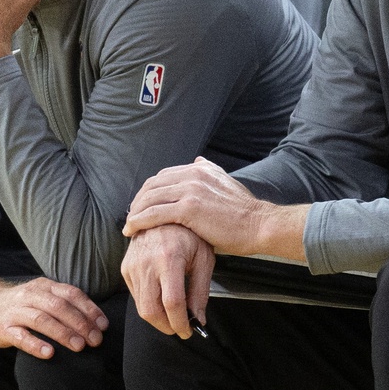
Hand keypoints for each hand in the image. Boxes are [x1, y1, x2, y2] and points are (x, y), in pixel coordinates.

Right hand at [0, 274, 106, 358]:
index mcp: (44, 286)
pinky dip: (35, 344)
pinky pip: (20, 336)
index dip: (89, 309)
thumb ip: (64, 304)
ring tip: (79, 346)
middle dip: (80, 323)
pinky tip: (49, 353)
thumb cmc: (22, 306)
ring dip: (62, 332)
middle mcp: (30, 296)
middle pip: (58, 306)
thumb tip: (97, 322)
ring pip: (41, 319)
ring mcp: (15, 312)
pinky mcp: (3, 328)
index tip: (103, 326)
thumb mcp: (42, 297)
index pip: (71, 294)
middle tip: (95, 340)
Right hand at [122, 222, 214, 338]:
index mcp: (169, 259)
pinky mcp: (126, 267)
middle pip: (151, 310)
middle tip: (179, 329)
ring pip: (141, 307)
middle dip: (166, 327)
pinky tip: (161, 300)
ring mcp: (133, 265)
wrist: (164, 213)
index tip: (188, 331)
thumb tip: (199, 319)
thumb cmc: (188, 233)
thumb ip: (200, 292)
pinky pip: (136, 296)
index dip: (180, 323)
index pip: (172, 303)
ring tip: (173, 316)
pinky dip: (149, 304)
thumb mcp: (203, 259)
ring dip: (158, 318)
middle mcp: (147, 263)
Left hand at [124, 157, 302, 259]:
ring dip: (134, 213)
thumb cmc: (244, 212)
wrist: (260, 225)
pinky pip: (154, 214)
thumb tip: (198, 159)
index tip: (141, 205)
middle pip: (152, 185)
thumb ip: (210, 171)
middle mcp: (193, 174)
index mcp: (200, 168)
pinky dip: (138, 222)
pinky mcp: (189, 208)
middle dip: (137, 202)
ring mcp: (190, 190)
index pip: (163, 176)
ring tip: (128, 226)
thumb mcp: (226, 182)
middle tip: (130, 217)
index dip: (148, 191)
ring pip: (150, 199)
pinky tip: (131, 230)